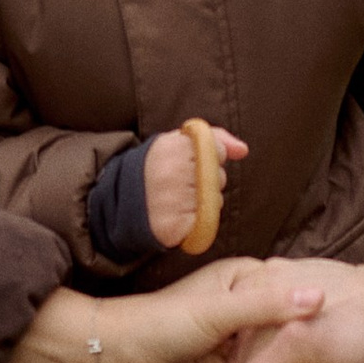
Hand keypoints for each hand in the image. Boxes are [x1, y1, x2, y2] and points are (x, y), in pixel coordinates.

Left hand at [7, 263, 324, 362]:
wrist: (119, 362)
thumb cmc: (161, 323)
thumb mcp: (219, 312)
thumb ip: (267, 307)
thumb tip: (319, 297)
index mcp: (245, 279)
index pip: (295, 290)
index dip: (321, 305)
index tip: (354, 320)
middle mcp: (246, 308)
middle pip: (290, 326)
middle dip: (310, 340)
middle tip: (347, 358)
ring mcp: (239, 343)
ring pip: (279, 355)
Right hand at [143, 121, 248, 249]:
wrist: (120, 203)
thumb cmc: (157, 169)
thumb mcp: (177, 143)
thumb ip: (214, 137)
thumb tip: (243, 150)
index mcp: (170, 146)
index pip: (216, 151)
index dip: (208, 158)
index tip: (188, 162)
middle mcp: (170, 171)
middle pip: (218, 177)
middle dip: (208, 182)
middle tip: (181, 184)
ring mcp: (171, 199)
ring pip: (214, 201)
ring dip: (204, 204)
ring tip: (179, 201)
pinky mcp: (173, 225)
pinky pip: (206, 223)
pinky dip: (198, 223)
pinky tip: (179, 217)